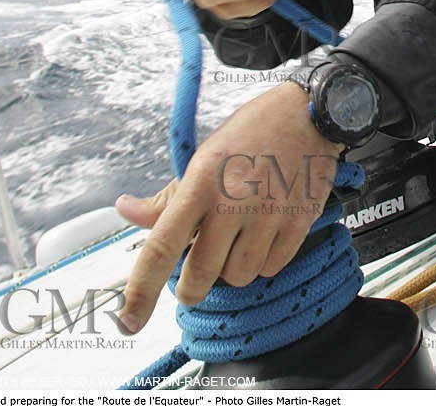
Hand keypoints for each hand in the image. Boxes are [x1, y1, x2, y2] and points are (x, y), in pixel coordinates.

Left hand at [116, 82, 343, 333]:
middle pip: (201, 275)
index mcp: (200, 183)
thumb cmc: (250, 133)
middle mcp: (232, 202)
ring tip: (238, 240)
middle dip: (192, 286)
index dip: (141, 290)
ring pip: (238, 276)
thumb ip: (167, 197)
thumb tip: (127, 210)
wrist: (308, 114)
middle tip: (194, 278)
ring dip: (233, 269)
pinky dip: (264, 261)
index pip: (161, 247)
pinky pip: (272, 267)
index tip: (129, 321)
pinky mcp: (298, 222)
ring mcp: (268, 215)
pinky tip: (264, 234)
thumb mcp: (203, 157)